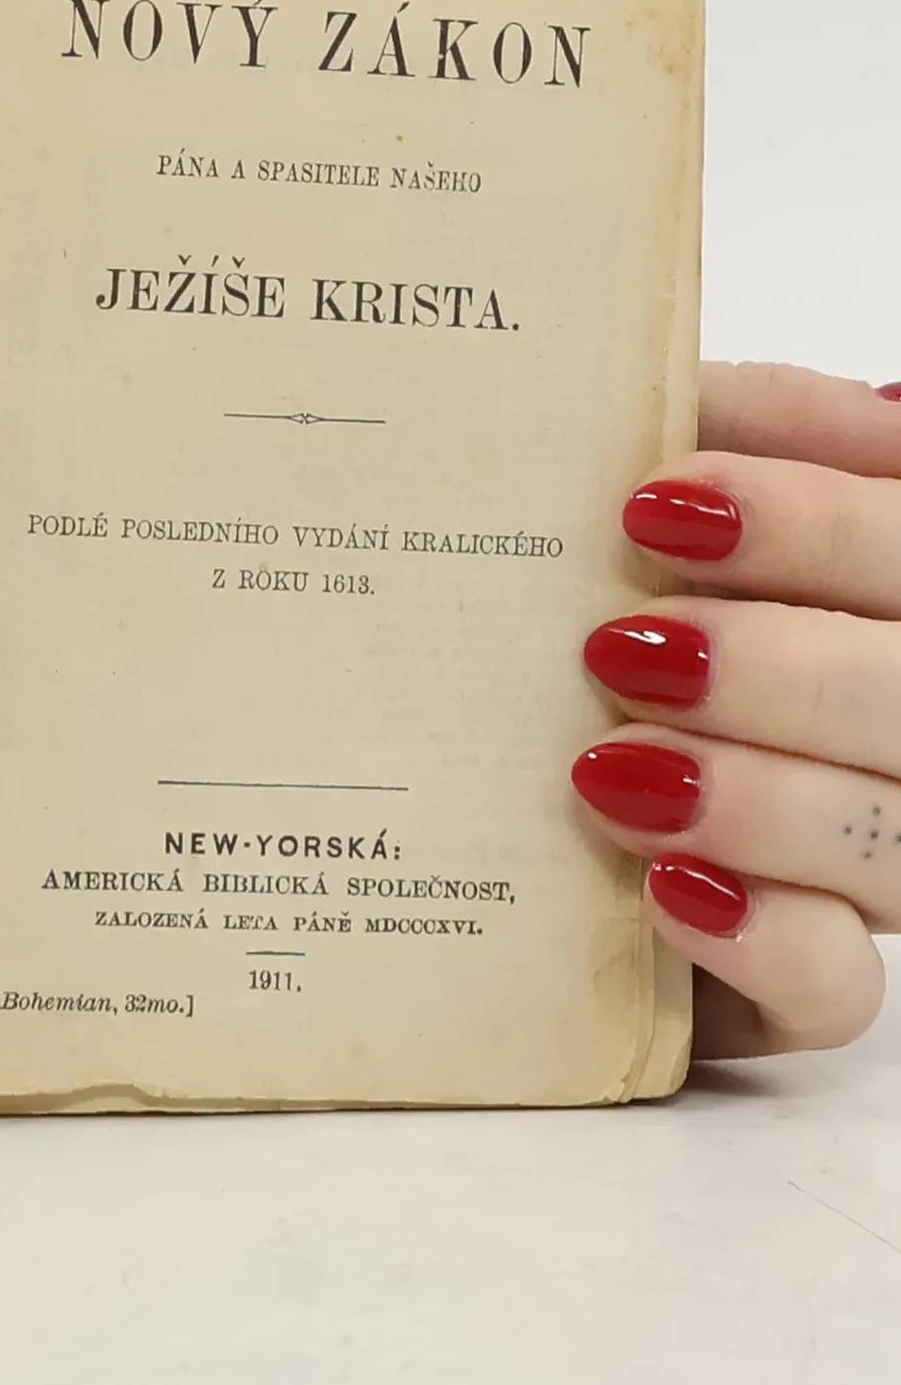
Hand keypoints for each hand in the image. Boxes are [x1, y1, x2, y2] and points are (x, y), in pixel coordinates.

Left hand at [572, 361, 900, 1058]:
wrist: (520, 789)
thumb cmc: (606, 613)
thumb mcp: (656, 513)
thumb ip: (711, 433)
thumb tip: (687, 398)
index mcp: (877, 597)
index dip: (812, 519)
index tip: (657, 503)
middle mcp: (896, 722)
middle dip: (778, 665)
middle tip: (622, 647)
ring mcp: (872, 855)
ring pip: (898, 836)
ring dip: (758, 797)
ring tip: (608, 765)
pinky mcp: (805, 971)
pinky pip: (842, 987)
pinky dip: (763, 936)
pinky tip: (666, 888)